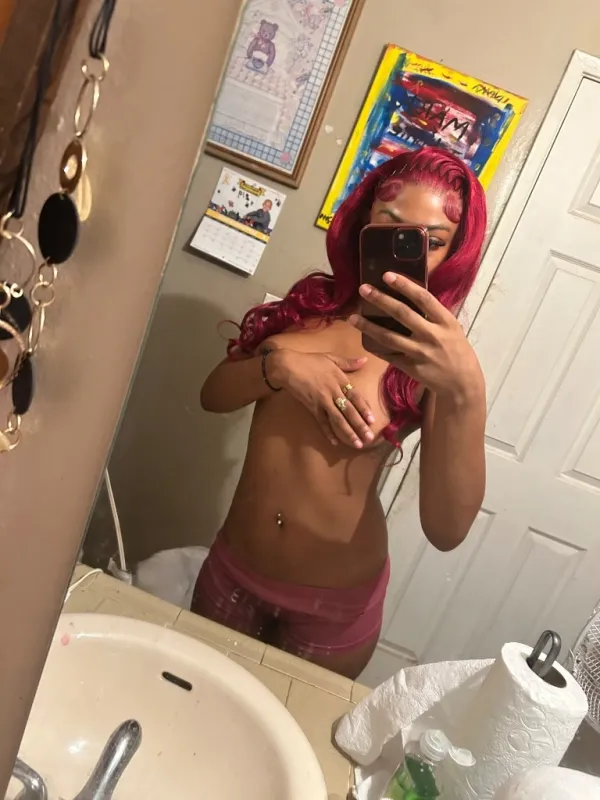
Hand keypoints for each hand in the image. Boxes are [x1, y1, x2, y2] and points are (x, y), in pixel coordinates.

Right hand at [270, 349, 374, 447]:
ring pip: (337, 419)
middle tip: (369, 438)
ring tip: (357, 443)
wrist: (287, 366)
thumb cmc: (309, 360)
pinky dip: (328, 432)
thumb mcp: (330, 358)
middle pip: (348, 411)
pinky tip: (335, 442)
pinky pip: (321, 422)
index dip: (364, 408)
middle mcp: (332, 392)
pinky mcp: (312, 407)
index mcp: (339, 379)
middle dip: (359, 425)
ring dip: (348, 432)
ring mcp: (322, 401)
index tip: (372, 420)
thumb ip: (348, 362)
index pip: (355, 397)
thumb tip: (365, 360)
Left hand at [349, 273, 483, 401]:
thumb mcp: (452, 328)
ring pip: (389, 337)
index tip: (387, 275)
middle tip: (363, 289)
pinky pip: (389, 355)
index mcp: (445, 321)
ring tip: (352, 317)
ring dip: (368, 326)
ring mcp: (420, 353)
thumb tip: (411, 298)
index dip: (404, 285)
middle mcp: (432, 335)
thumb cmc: (458, 351)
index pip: (423, 298)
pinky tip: (364, 340)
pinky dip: (376, 347)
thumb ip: (433, 315)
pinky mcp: (411, 367)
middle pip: (402, 314)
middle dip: (380, 300)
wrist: (462, 383)